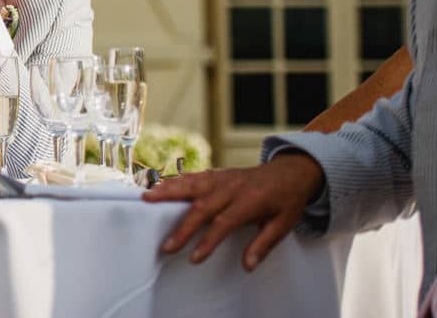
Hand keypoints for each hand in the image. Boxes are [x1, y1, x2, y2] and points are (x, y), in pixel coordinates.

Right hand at [142, 154, 323, 269]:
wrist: (290, 171)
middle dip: (182, 227)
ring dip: (167, 192)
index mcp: (250, 200)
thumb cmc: (286, 200)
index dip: (207, 240)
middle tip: (166, 245)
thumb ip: (263, 245)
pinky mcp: (215, 173)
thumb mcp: (284, 225)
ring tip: (146, 199)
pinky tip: (158, 187)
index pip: (224, 222)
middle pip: (201, 207)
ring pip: (191, 185)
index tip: (194, 257)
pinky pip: (192, 177)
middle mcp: (231, 187)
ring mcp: (221, 177)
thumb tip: (248, 265)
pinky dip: (173, 181)